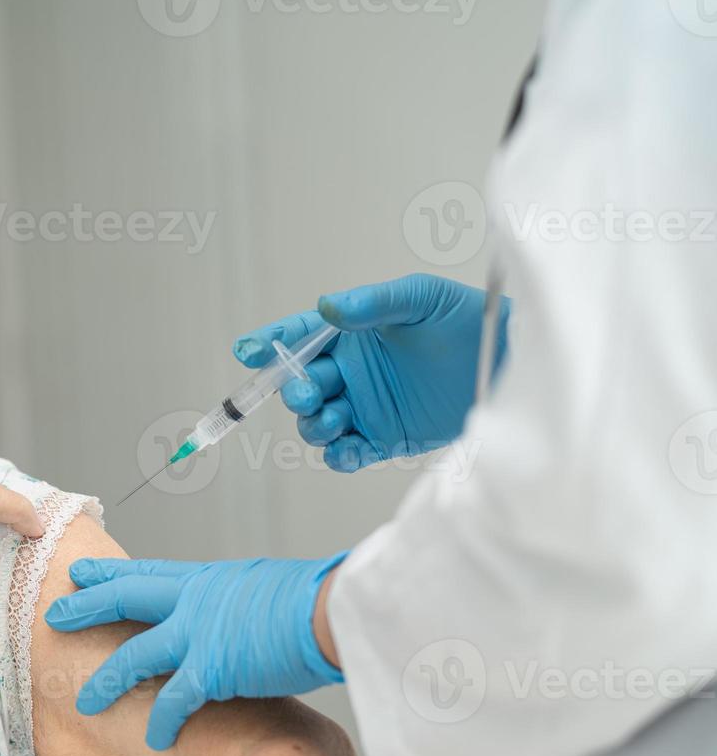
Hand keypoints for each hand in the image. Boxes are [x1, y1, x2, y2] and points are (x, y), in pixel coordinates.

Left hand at [44, 556, 343, 749]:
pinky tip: (153, 739)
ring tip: (84, 702)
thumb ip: (235, 601)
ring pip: (134, 656)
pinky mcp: (212, 668)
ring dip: (107, 681)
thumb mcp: (263, 587)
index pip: (146, 572)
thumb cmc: (312, 601)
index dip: (109, 573)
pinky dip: (161, 722)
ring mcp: (198, 634)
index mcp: (206, 579)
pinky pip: (174, 700)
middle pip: (124, 599)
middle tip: (54, 615)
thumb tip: (233, 612)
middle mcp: (193, 601)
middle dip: (85, 607)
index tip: (80, 572)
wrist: (330, 611)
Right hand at [232, 273, 509, 471]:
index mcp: (351, 334)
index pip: (298, 337)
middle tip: (307, 391)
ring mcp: (364, 407)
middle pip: (300, 386)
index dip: (269, 344)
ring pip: (316, 423)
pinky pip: (345, 454)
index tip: (247, 352)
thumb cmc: (466, 321)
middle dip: (293, 390)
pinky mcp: (383, 439)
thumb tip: (326, 307)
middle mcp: (350, 372)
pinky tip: (348, 447)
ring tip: (335, 418)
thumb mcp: (420, 299)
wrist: (508, 363)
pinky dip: (339, 455)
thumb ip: (372, 303)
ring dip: (314, 423)